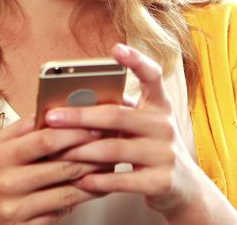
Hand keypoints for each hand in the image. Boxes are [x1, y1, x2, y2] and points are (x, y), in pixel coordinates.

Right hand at [0, 117, 104, 223]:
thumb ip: (22, 128)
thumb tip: (53, 108)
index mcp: (2, 157)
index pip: (47, 140)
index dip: (76, 131)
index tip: (97, 122)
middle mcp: (9, 183)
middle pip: (63, 167)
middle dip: (94, 156)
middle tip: (115, 144)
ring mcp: (17, 209)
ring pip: (68, 194)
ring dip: (95, 181)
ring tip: (112, 167)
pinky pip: (59, 215)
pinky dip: (78, 201)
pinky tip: (92, 190)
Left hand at [45, 43, 236, 222]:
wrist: (185, 187)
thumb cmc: (153, 149)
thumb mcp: (144, 125)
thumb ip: (120, 111)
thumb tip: (74, 100)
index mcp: (160, 105)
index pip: (153, 75)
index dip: (136, 60)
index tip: (116, 48)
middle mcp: (165, 125)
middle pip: (117, 115)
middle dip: (80, 115)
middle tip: (52, 117)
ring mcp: (165, 153)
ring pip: (114, 149)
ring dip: (81, 151)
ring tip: (58, 151)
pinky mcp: (161, 181)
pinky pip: (122, 180)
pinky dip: (97, 181)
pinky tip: (79, 181)